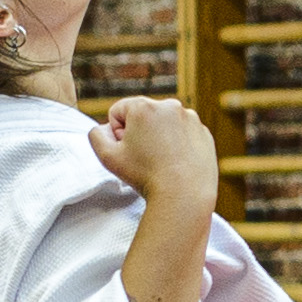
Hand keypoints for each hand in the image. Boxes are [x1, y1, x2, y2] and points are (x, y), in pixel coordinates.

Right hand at [89, 94, 218, 217]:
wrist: (184, 195)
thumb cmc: (145, 175)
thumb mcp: (106, 155)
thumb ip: (96, 134)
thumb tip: (108, 128)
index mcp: (145, 106)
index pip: (118, 111)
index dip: (117, 133)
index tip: (128, 149)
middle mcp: (171, 106)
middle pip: (142, 115)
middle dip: (138, 132)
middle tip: (144, 156)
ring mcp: (192, 119)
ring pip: (163, 124)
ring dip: (158, 137)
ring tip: (161, 160)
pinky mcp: (205, 134)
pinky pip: (183, 134)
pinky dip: (178, 145)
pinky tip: (177, 162)